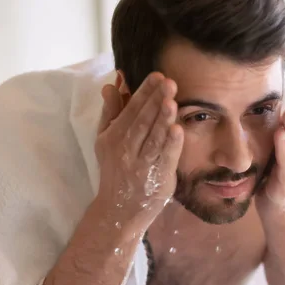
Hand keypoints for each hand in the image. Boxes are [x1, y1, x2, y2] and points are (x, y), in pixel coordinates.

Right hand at [94, 72, 183, 239]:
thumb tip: (110, 85)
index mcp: (114, 136)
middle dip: (155, 100)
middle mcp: (126, 148)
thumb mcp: (106, 139)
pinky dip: (171, 145)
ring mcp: (142, 164)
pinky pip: (165, 158)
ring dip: (163, 120)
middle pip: (143, 121)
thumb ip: (111, 112)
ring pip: (154, 138)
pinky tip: (178, 130)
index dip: (145, 92)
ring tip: (171, 102)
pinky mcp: (157, 177)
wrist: (118, 208)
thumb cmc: (115, 169)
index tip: (158, 75)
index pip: (131, 109)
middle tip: (169, 82)